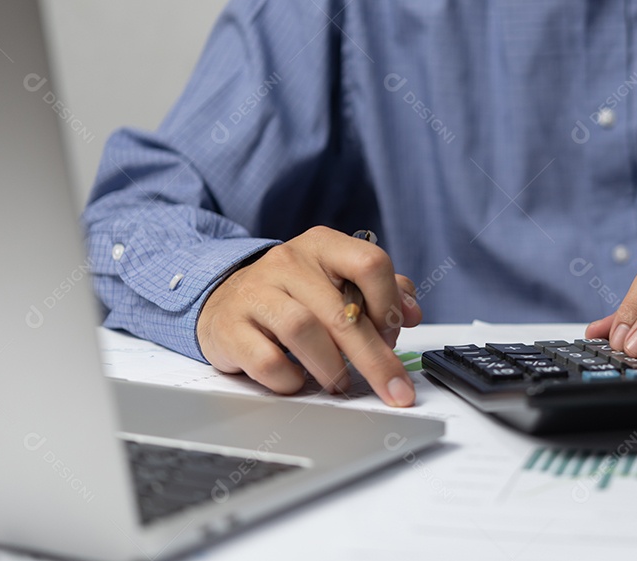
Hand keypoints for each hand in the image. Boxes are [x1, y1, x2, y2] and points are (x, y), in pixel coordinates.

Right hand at [196, 226, 422, 405]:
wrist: (225, 300)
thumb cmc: (294, 294)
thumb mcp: (338, 280)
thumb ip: (382, 291)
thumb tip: (411, 313)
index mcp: (323, 246)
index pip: (370, 263)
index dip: (388, 305)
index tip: (393, 335)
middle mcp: (288, 262)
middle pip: (342, 312)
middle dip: (375, 359)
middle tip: (393, 389)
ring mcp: (256, 292)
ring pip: (304, 331)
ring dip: (331, 367)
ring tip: (339, 382)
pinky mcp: (230, 328)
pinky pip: (267, 361)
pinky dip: (290, 380)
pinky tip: (297, 381)